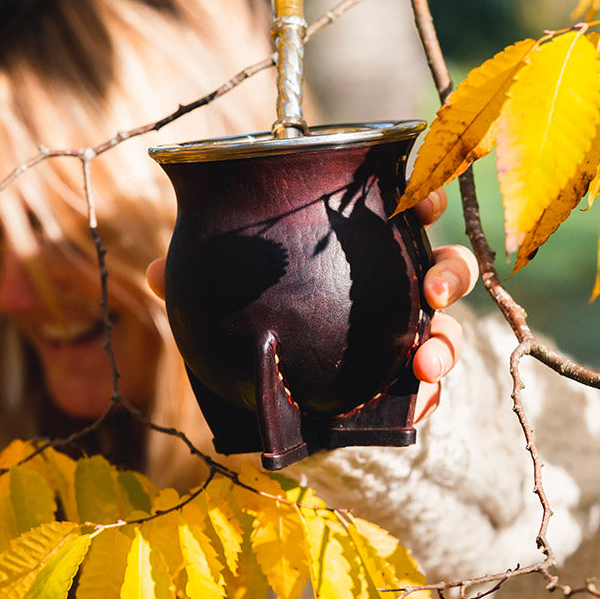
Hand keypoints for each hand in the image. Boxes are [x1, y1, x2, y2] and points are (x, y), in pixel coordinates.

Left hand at [145, 187, 478, 423]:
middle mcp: (395, 283)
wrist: (280, 387)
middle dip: (447, 274)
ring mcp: (405, 330)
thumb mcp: (236, 292)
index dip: (421, 196)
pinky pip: (430, 384)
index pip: (403, 209)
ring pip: (446, 326)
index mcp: (365, 245)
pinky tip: (417, 403)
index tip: (419, 200)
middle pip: (442, 266)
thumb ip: (203, 278)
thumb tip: (152, 271)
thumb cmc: (268, 314)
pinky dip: (429, 394)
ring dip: (446, 341)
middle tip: (432, 291)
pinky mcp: (403, 375)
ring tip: (427, 362)